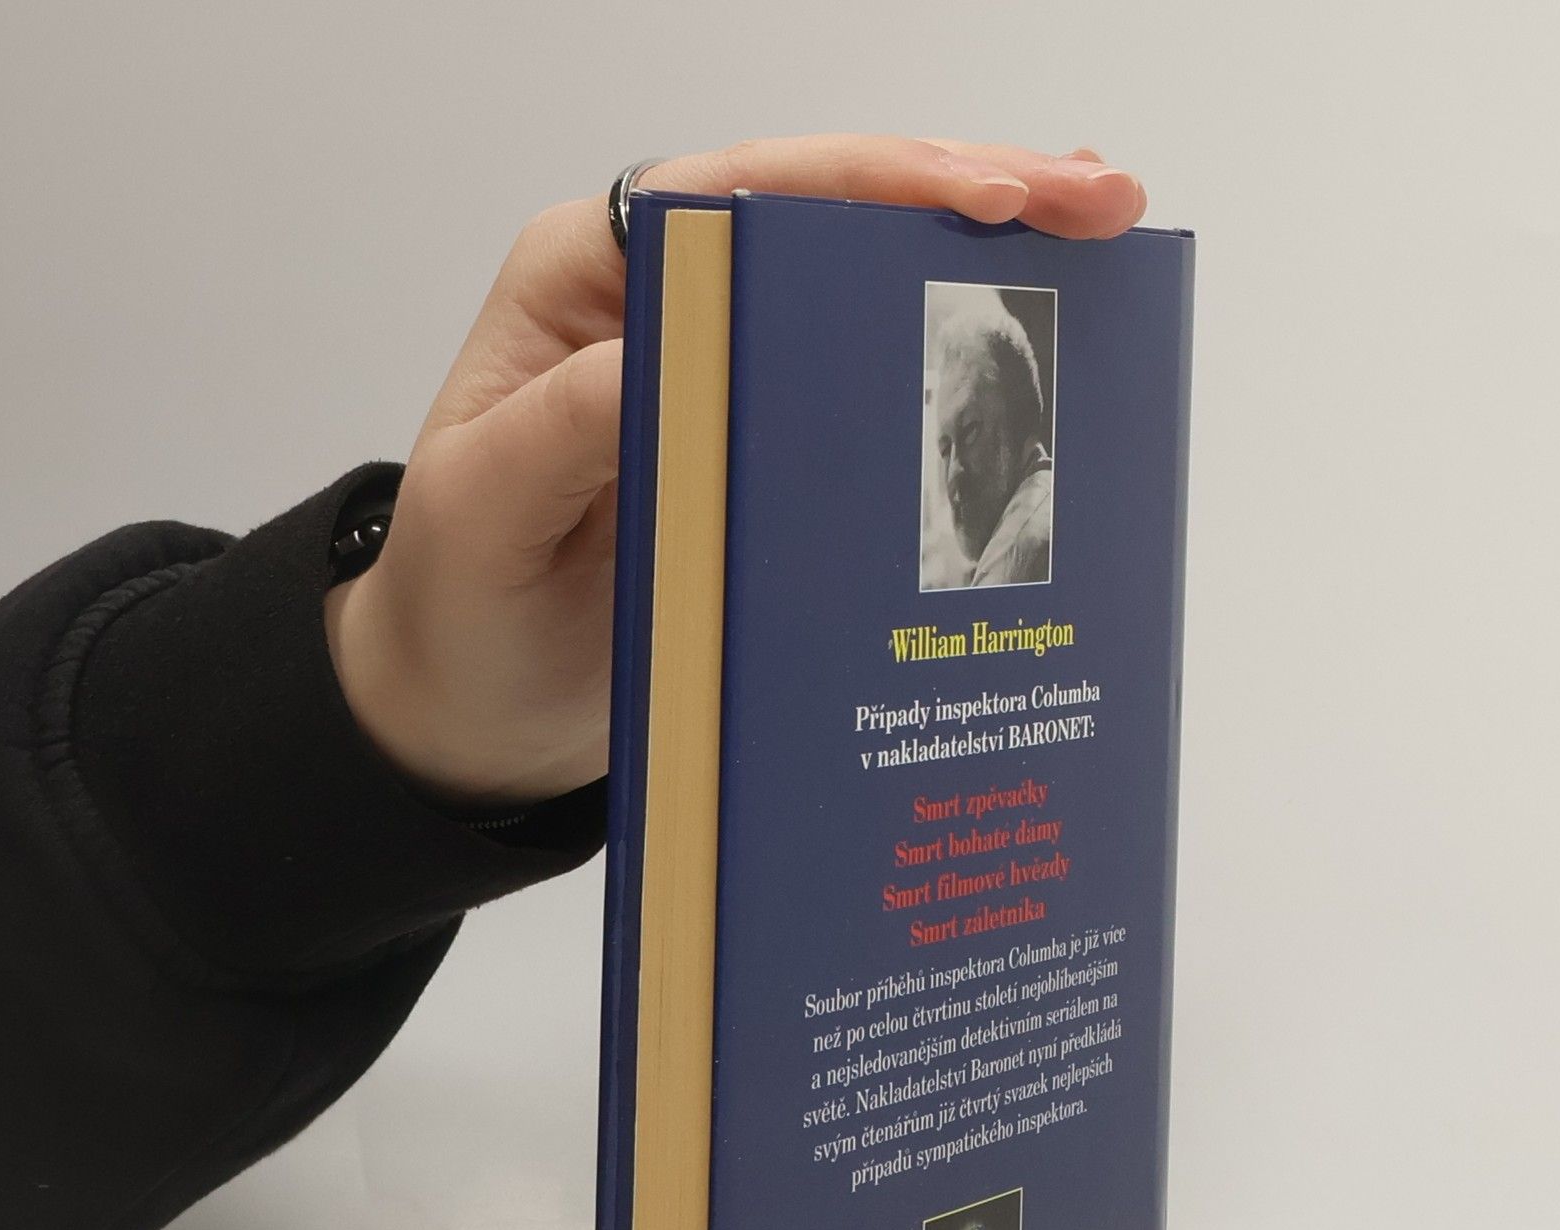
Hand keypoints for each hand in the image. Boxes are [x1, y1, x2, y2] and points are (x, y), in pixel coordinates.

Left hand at [323, 137, 1148, 809]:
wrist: (471, 713)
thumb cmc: (459, 609)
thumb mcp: (486, 512)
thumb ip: (570, 423)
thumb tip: (675, 351)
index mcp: (589, 283)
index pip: (745, 196)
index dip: (870, 184)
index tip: (982, 198)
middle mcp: (666, 306)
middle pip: (827, 215)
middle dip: (966, 194)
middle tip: (1096, 198)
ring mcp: (725, 376)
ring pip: (862, 286)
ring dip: (982, 260)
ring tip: (1100, 238)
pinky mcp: (764, 450)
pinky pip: (865, 384)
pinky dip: (952, 358)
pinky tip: (1038, 344)